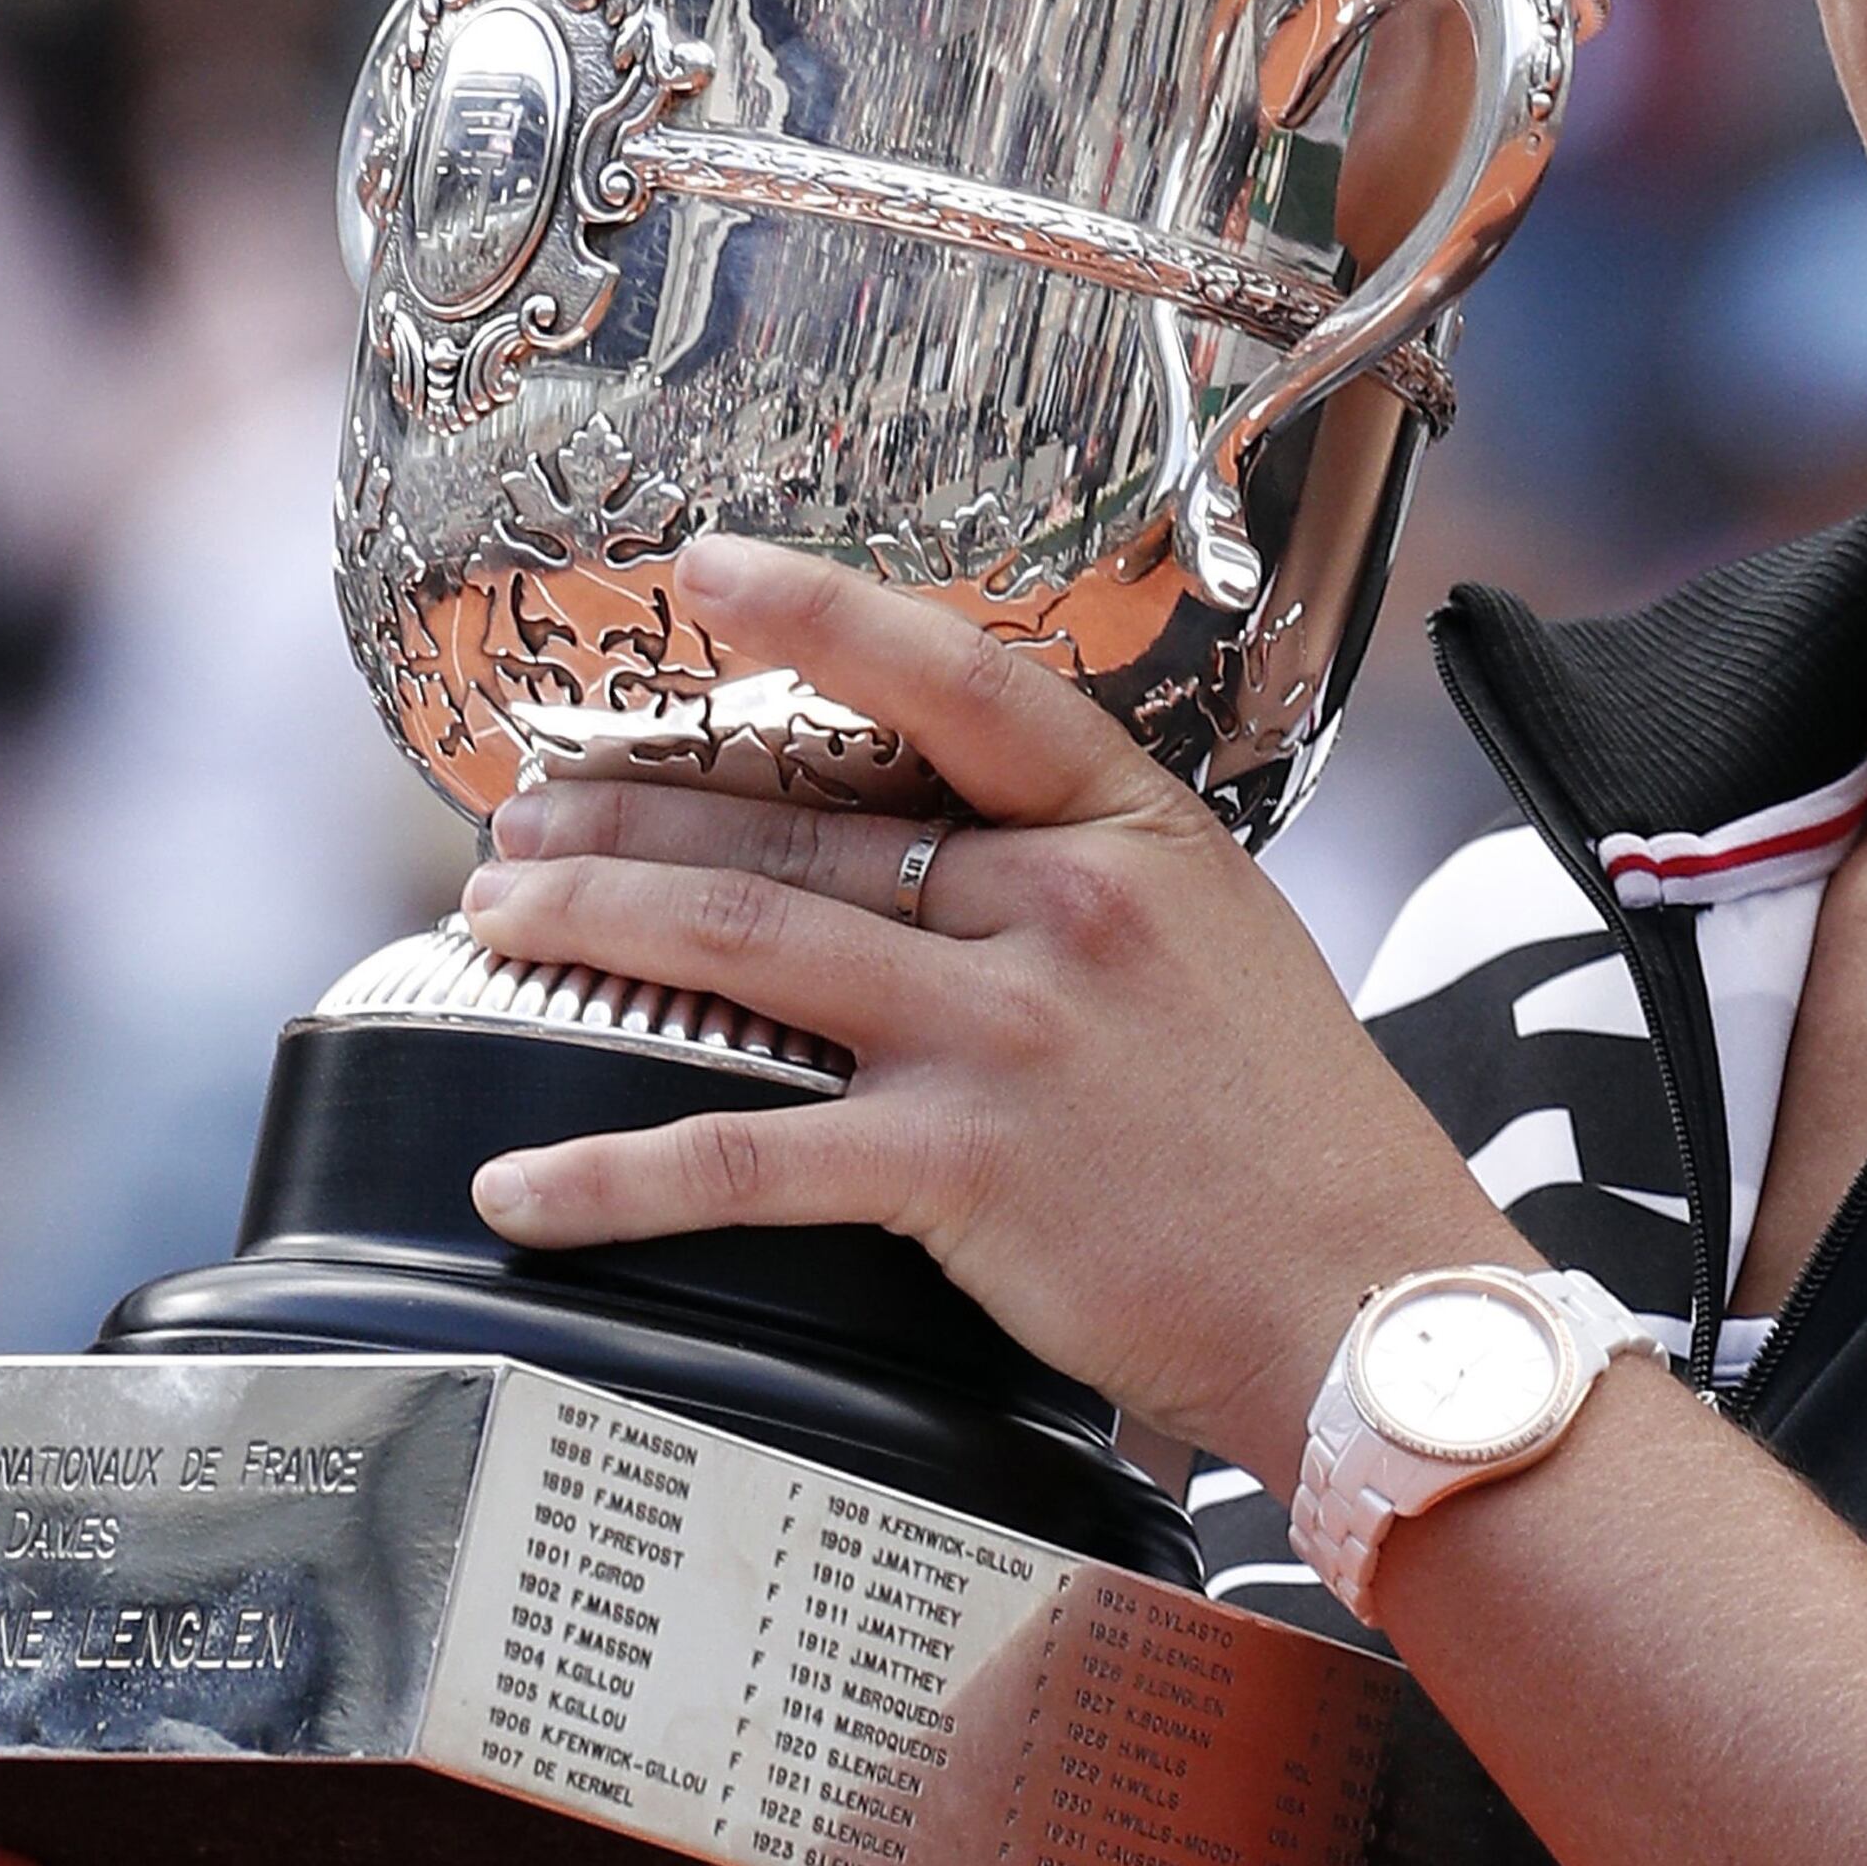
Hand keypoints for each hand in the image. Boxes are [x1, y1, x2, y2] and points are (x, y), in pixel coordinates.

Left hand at [457, 533, 1516, 1475]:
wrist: (1370, 1296)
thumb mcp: (1220, 944)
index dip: (822, 614)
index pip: (958, 680)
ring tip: (496, 925)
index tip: (709, 569)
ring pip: (745, 944)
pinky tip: (524, 1179)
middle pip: (800, 826)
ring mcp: (1005, 1034)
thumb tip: (954, 861)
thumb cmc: (1303, 1137)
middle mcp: (1063, 908)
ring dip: (593, 926)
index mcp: (1133, 832)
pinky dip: (610, 1171)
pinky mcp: (958, 1167)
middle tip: (525, 820)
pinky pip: (741, 1155)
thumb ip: (1092, 885)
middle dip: (632, 813)